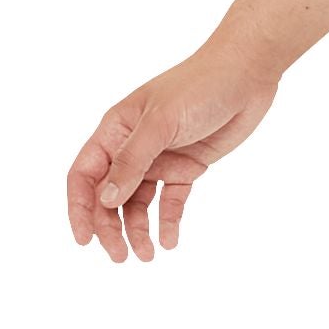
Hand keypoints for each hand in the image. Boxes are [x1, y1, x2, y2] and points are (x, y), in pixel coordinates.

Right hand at [65, 37, 279, 261]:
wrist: (248, 72)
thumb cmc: (200, 85)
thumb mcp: (161, 122)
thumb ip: (132, 161)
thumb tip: (105, 200)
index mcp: (116, 129)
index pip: (85, 174)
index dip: (79, 208)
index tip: (84, 240)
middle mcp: (133, 146)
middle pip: (110, 196)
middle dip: (110, 227)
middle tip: (121, 256)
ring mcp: (161, 157)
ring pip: (139, 203)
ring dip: (138, 230)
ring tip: (148, 255)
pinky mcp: (187, 166)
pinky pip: (171, 200)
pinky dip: (168, 221)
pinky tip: (170, 240)